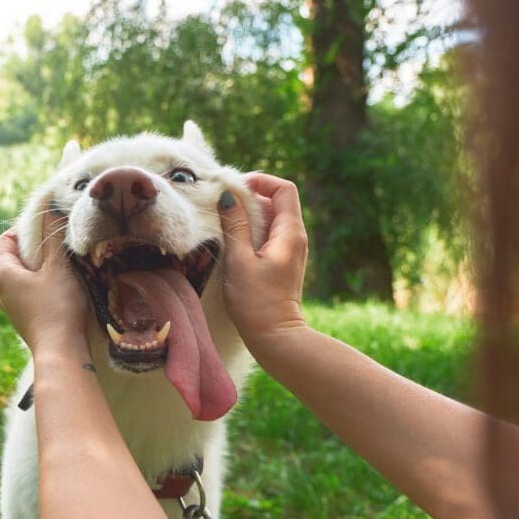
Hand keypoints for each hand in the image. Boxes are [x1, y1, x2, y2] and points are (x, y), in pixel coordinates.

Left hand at [0, 207, 89, 357]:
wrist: (61, 352)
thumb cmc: (57, 306)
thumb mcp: (58, 267)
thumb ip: (53, 237)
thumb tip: (49, 209)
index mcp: (2, 274)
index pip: (5, 240)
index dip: (25, 228)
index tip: (48, 226)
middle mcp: (1, 291)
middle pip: (16, 258)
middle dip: (37, 248)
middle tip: (61, 243)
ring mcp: (12, 308)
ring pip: (25, 277)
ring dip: (43, 268)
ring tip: (66, 265)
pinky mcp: (25, 320)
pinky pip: (31, 293)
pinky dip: (45, 286)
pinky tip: (65, 288)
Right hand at [218, 173, 307, 353]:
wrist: (275, 336)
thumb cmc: (256, 302)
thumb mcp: (240, 261)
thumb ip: (234, 226)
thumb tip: (228, 197)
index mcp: (290, 233)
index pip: (284, 188)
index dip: (261, 181)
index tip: (235, 189)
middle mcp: (295, 237)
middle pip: (276, 201)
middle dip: (250, 197)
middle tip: (222, 204)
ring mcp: (290, 249)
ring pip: (270, 217)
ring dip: (248, 214)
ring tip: (223, 222)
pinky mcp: (281, 261)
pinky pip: (268, 234)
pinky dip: (251, 230)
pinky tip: (232, 241)